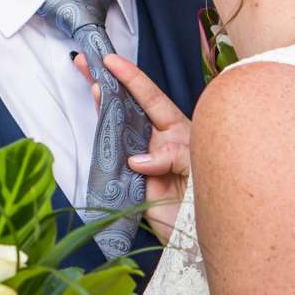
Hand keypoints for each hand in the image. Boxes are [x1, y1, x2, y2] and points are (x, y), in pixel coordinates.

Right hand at [75, 52, 192, 244]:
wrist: (199, 234)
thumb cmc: (208, 196)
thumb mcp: (197, 168)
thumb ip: (172, 156)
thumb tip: (135, 160)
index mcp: (178, 130)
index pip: (151, 97)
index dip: (131, 78)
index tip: (111, 60)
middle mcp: (157, 139)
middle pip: (129, 104)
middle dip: (109, 81)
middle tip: (86, 61)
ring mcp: (142, 157)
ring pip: (117, 124)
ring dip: (102, 103)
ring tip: (86, 79)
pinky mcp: (130, 178)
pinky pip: (112, 153)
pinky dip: (101, 136)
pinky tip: (94, 116)